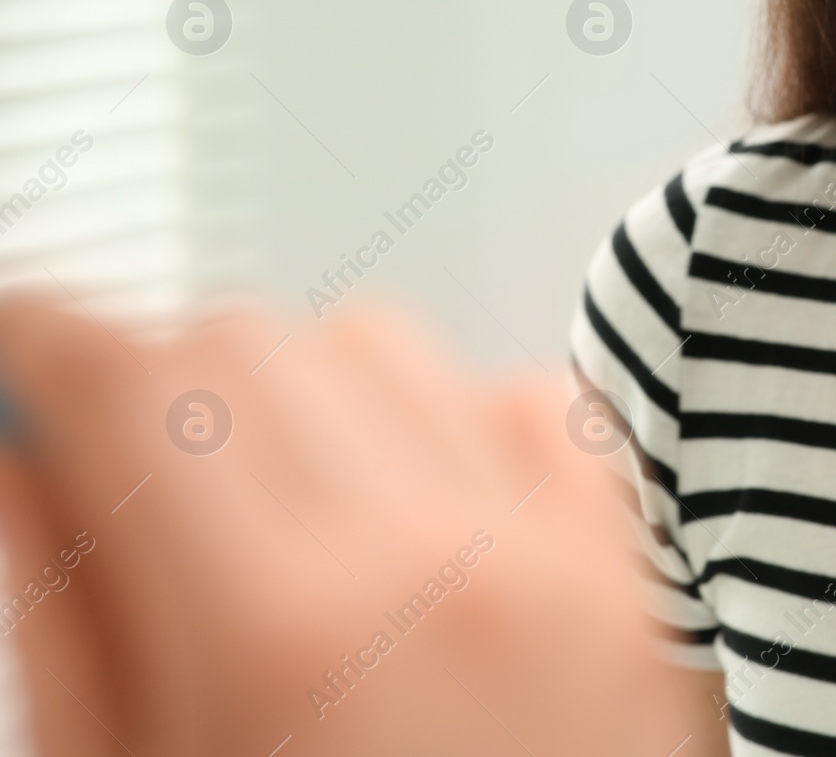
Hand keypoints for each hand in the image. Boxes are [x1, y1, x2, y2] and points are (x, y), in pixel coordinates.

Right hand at [0, 294, 719, 755]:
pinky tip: (414, 518)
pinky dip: (445, 424)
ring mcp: (563, 554)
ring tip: (274, 499)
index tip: (16, 344)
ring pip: (391, 344)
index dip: (42, 338)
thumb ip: (73, 621)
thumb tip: (26, 467)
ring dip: (303, 390)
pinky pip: (523, 405)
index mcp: (289, 634)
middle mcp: (443, 559)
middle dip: (159, 375)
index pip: (136, 381)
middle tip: (125, 455)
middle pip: (255, 338)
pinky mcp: (637, 572)